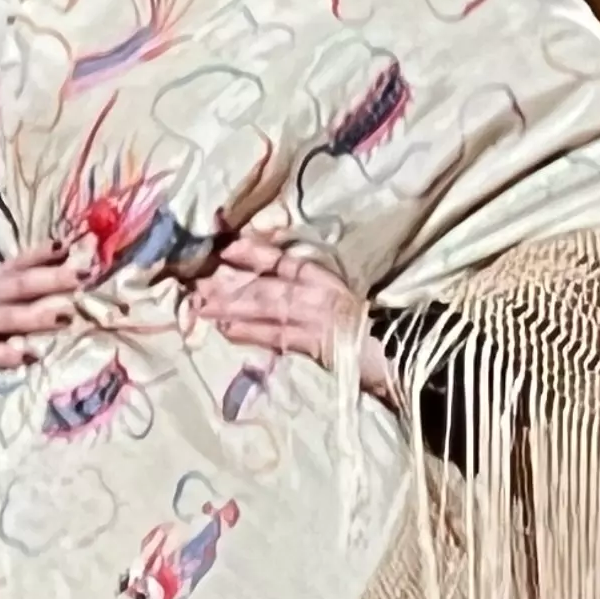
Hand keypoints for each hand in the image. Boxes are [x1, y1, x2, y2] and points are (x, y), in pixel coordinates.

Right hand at [0, 242, 95, 393]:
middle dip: (50, 280)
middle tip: (79, 278)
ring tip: (64, 316)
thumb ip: (26, 286)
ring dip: (36, 317)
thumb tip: (70, 270)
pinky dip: (6, 354)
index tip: (68, 246)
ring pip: (8, 317)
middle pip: (20, 285)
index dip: (43, 253)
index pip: (21, 262)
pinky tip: (26, 356)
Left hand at [188, 230, 391, 392]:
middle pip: (266, 284)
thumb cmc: (380, 330)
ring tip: (200, 303)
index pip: (285, 262)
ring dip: (230, 305)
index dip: (256, 253)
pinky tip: (225, 329)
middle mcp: (316, 294)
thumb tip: (280, 300)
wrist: (403, 351)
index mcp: (326, 281)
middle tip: (197, 282)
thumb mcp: (347, 306)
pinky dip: (249, 332)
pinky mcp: (313, 341)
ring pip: (264, 306)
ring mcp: (313, 317)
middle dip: (231, 284)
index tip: (229, 247)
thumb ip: (319, 300)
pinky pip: (275, 335)